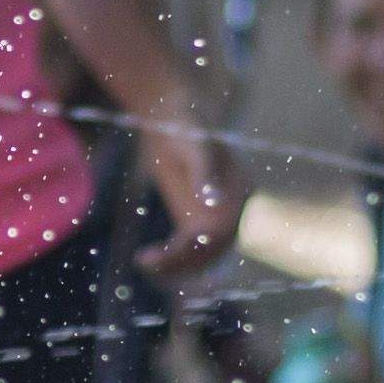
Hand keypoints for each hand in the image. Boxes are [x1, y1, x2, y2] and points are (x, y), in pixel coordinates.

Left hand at [133, 109, 244, 280]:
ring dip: (176, 267)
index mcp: (240, 190)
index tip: (162, 254)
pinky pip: (189, 248)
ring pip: (202, 256)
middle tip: (145, 261)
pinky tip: (147, 259)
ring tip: (144, 262)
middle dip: (181, 263)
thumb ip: (203, 170)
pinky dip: (172, 260)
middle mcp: (234, 208)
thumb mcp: (192, 143)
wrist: (171, 114)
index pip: (220, 233)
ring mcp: (217, 215)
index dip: (193, 250)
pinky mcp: (199, 218)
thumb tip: (212, 200)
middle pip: (212, 251)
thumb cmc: (183, 123)